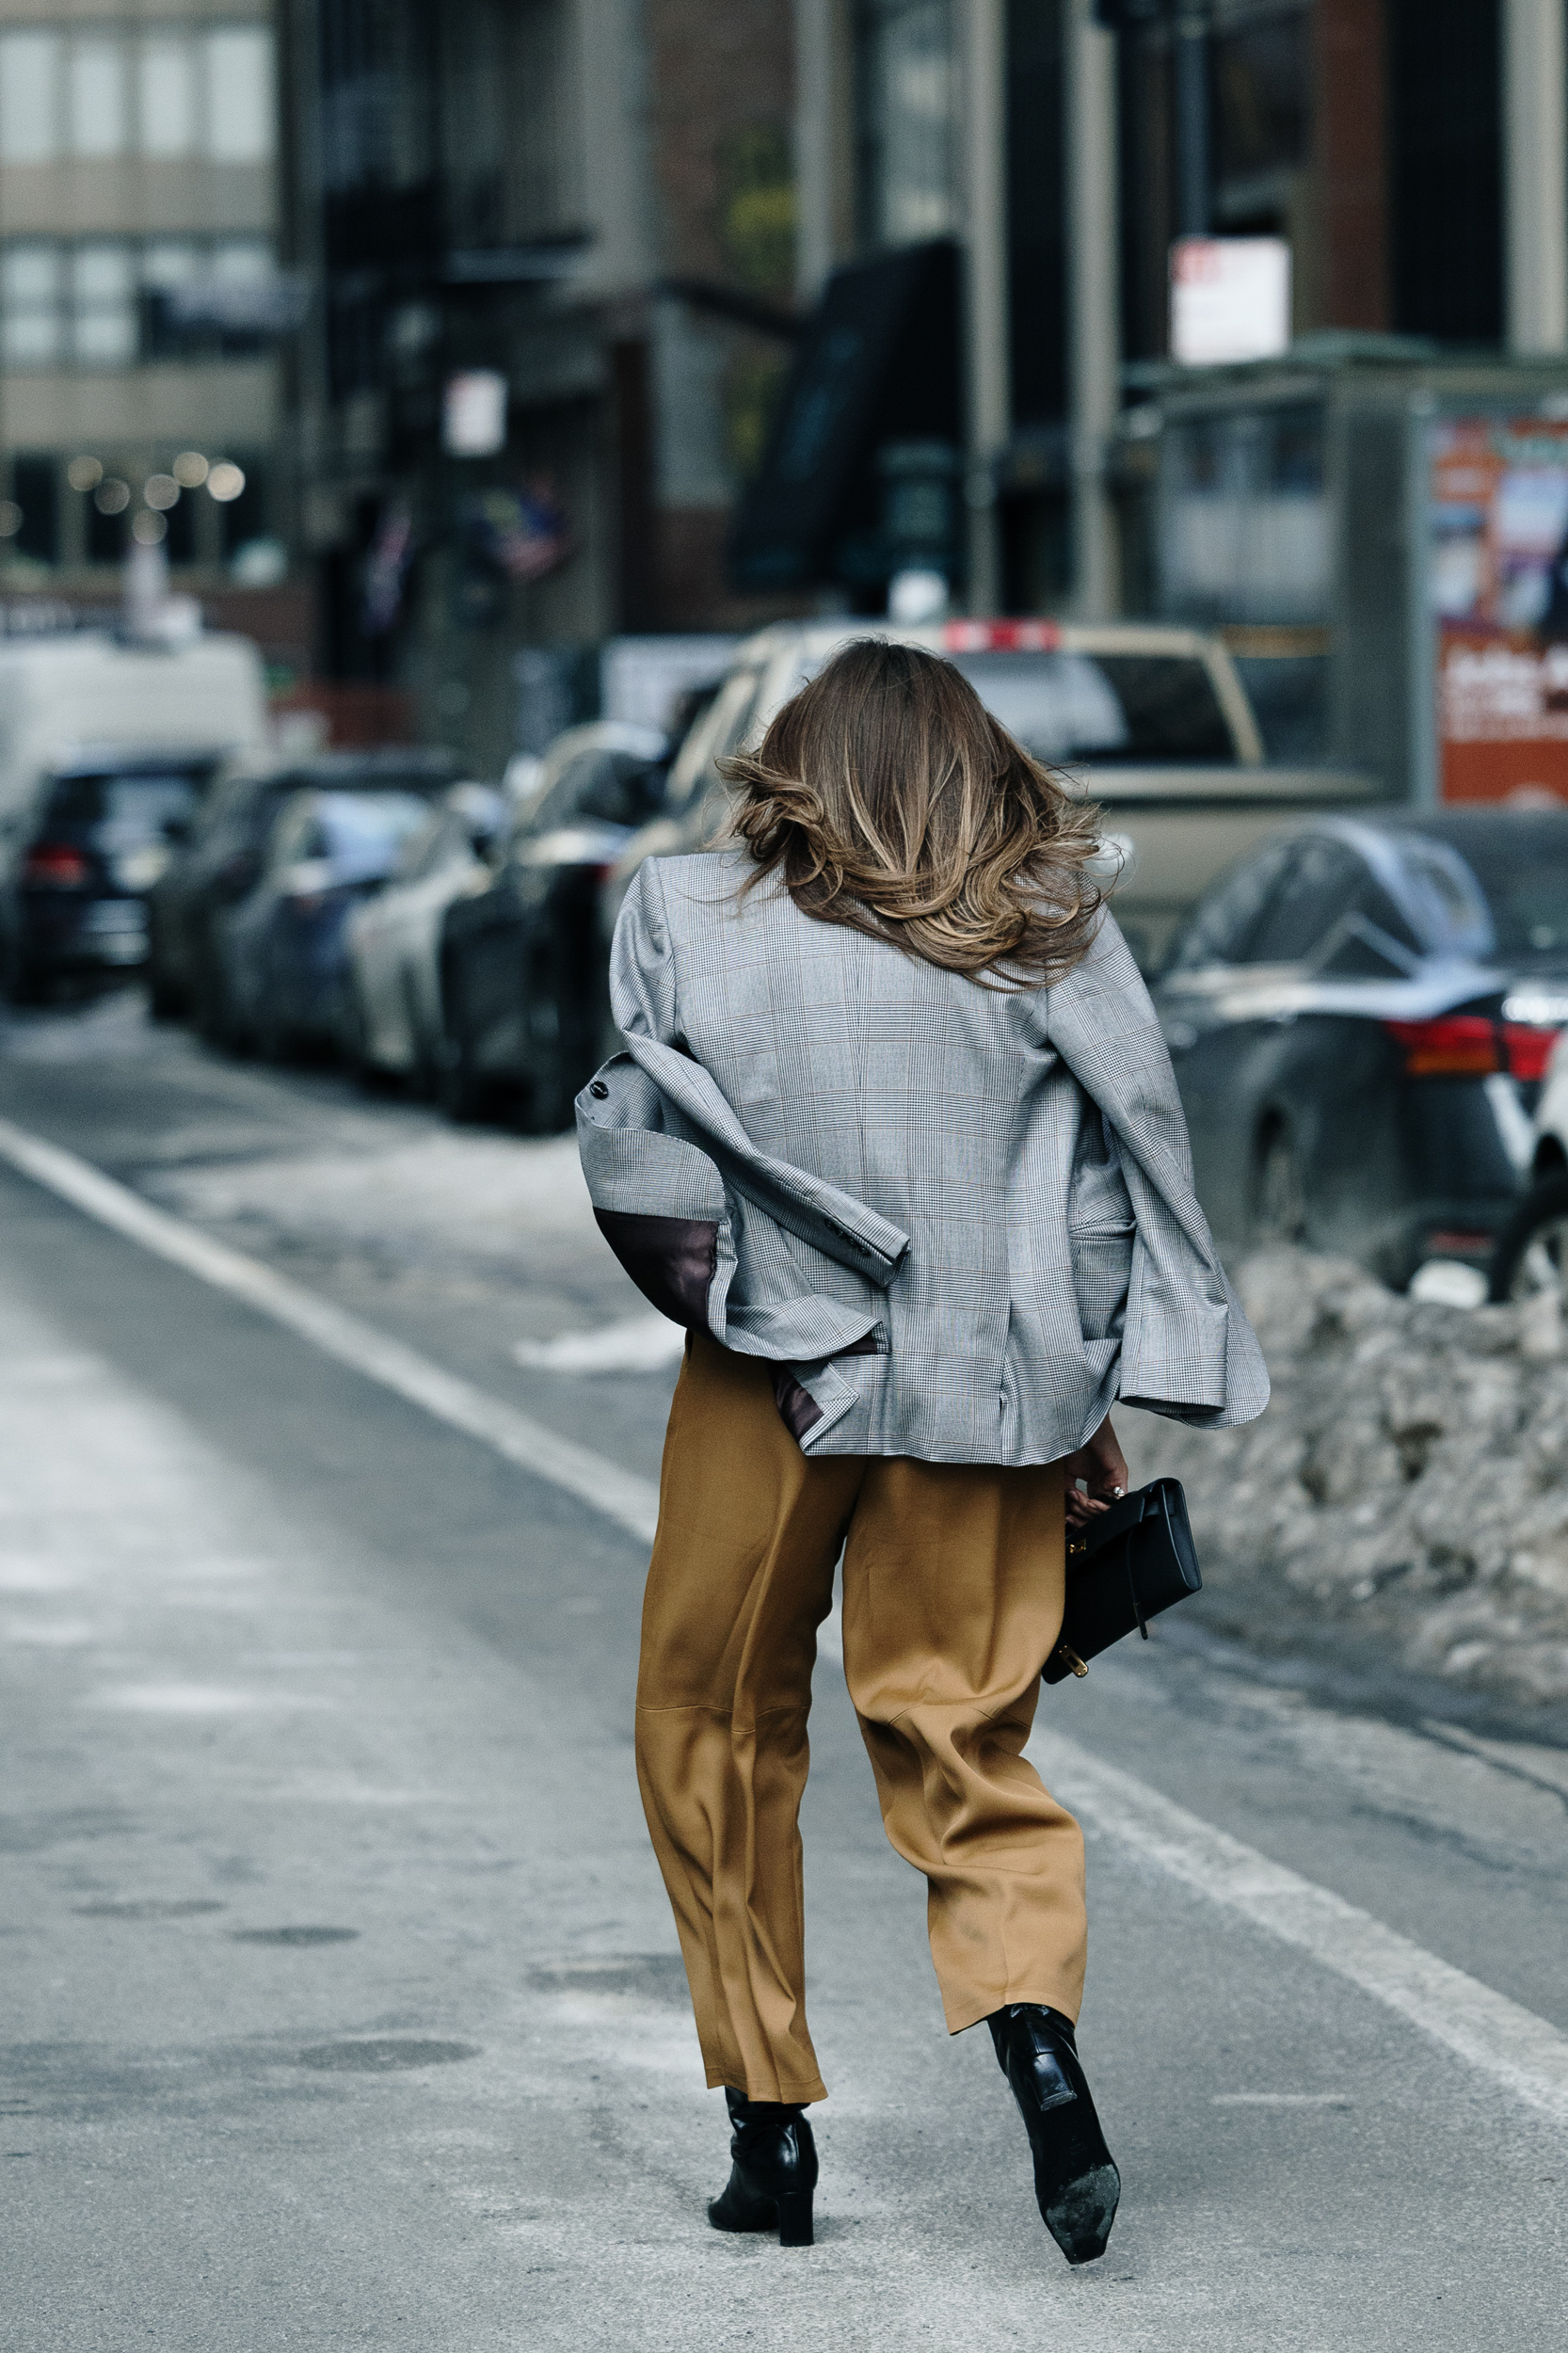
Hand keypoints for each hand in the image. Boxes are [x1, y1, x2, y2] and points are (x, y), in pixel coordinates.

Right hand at [1061, 1414, 1128, 1528]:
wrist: (1076, 1423)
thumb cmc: (1070, 1442)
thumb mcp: (1064, 1474)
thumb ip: (1066, 1494)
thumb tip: (1063, 1514)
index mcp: (1095, 1485)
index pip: (1090, 1511)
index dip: (1079, 1518)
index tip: (1065, 1519)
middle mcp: (1106, 1485)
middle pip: (1098, 1514)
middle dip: (1082, 1519)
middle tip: (1068, 1517)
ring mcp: (1114, 1482)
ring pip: (1105, 1511)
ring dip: (1086, 1510)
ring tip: (1073, 1498)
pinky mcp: (1119, 1476)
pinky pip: (1114, 1502)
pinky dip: (1098, 1506)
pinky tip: (1086, 1500)